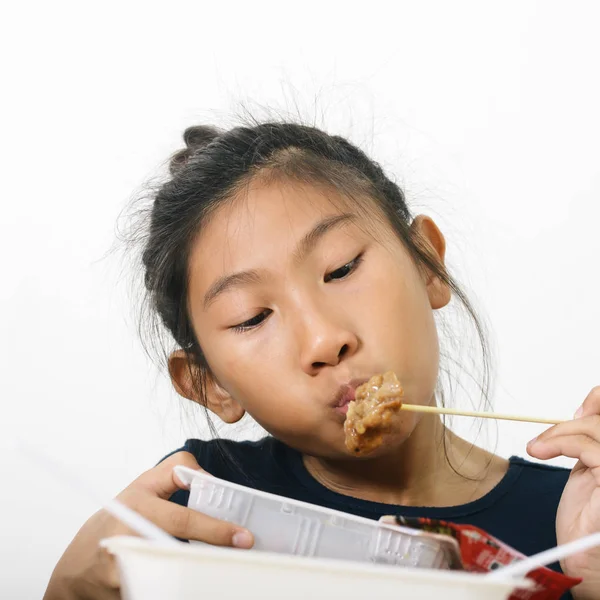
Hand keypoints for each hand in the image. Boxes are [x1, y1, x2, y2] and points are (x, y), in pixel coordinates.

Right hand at [43, 452, 253, 599]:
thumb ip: (175, 470)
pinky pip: (159, 591)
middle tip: (241, 557)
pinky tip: (188, 585)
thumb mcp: (143, 485)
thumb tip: (209, 479)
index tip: (243, 537)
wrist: (79, 566)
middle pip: (182, 555)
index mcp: (136, 509)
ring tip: (220, 572)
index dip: (216, 529)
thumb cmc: (118, 518)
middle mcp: (127, 541)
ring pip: (174, 579)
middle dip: (213, 558)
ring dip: (197, 577)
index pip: (182, 520)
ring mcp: (124, 574)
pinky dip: (178, 588)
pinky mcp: (124, 595)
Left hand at [527, 386, 599, 598]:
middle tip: (547, 439)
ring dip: (560, 433)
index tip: (577, 412)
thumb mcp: (586, 469)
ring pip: (597, 429)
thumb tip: (584, 411)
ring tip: (539, 448)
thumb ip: (588, 442)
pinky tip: (540, 452)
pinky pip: (590, 449)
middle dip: (573, 422)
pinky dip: (560, 443)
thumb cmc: (585, 520)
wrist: (582, 559)